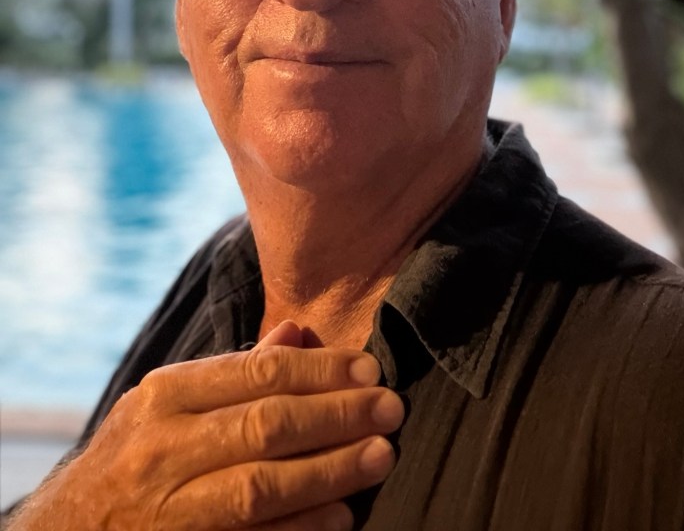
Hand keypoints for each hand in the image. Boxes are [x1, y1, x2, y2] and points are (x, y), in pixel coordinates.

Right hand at [9, 321, 403, 530]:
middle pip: (265, 425)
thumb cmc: (133, 456)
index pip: (255, 372)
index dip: (320, 371)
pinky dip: (300, 528)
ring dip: (330, 471)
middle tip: (391, 408)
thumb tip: (299, 332)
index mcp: (164, 396)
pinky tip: (341, 515)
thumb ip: (233, 372)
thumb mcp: (166, 403)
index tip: (369, 369)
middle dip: (336, 415)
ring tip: (380, 456)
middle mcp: (162, 449)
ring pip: (261, 486)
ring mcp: (169, 509)